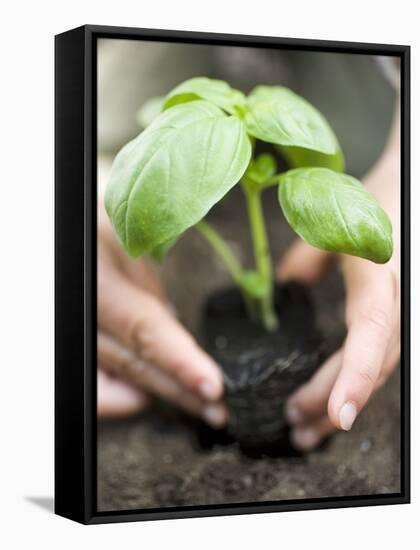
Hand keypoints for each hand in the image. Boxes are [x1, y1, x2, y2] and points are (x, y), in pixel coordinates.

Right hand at [97, 163, 225, 426]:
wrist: (74, 219)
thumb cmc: (106, 212)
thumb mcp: (135, 221)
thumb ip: (159, 256)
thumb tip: (190, 298)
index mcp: (100, 267)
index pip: (143, 326)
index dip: (179, 361)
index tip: (214, 386)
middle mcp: (81, 300)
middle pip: (132, 360)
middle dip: (179, 390)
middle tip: (219, 410)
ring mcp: (75, 320)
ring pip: (115, 374)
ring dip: (159, 395)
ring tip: (200, 408)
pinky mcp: (78, 333)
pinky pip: (91, 378)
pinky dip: (118, 394)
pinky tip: (145, 397)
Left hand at [278, 144, 400, 450]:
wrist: (408, 193)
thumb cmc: (370, 203)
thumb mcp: (332, 226)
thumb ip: (306, 259)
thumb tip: (283, 289)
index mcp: (380, 275)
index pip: (372, 331)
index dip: (356, 375)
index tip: (339, 416)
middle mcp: (398, 299)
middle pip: (372, 363)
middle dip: (333, 400)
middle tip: (295, 425)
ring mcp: (402, 312)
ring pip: (377, 369)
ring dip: (341, 401)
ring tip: (305, 427)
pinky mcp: (397, 319)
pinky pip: (377, 358)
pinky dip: (352, 383)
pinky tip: (329, 400)